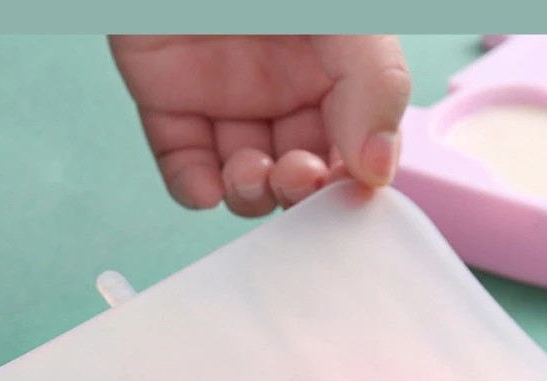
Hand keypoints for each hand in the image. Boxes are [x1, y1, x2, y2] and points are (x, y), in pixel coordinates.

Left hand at [109, 34, 409, 216]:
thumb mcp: (346, 19)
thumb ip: (374, 84)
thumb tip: (378, 170)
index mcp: (335, 67)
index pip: (353, 142)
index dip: (352, 175)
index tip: (350, 184)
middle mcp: (283, 89)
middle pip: (299, 172)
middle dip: (300, 189)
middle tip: (296, 175)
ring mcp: (224, 100)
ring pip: (244, 180)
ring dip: (252, 195)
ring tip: (251, 170)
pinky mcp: (169, 104)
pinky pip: (184, 166)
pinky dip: (195, 189)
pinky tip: (207, 184)